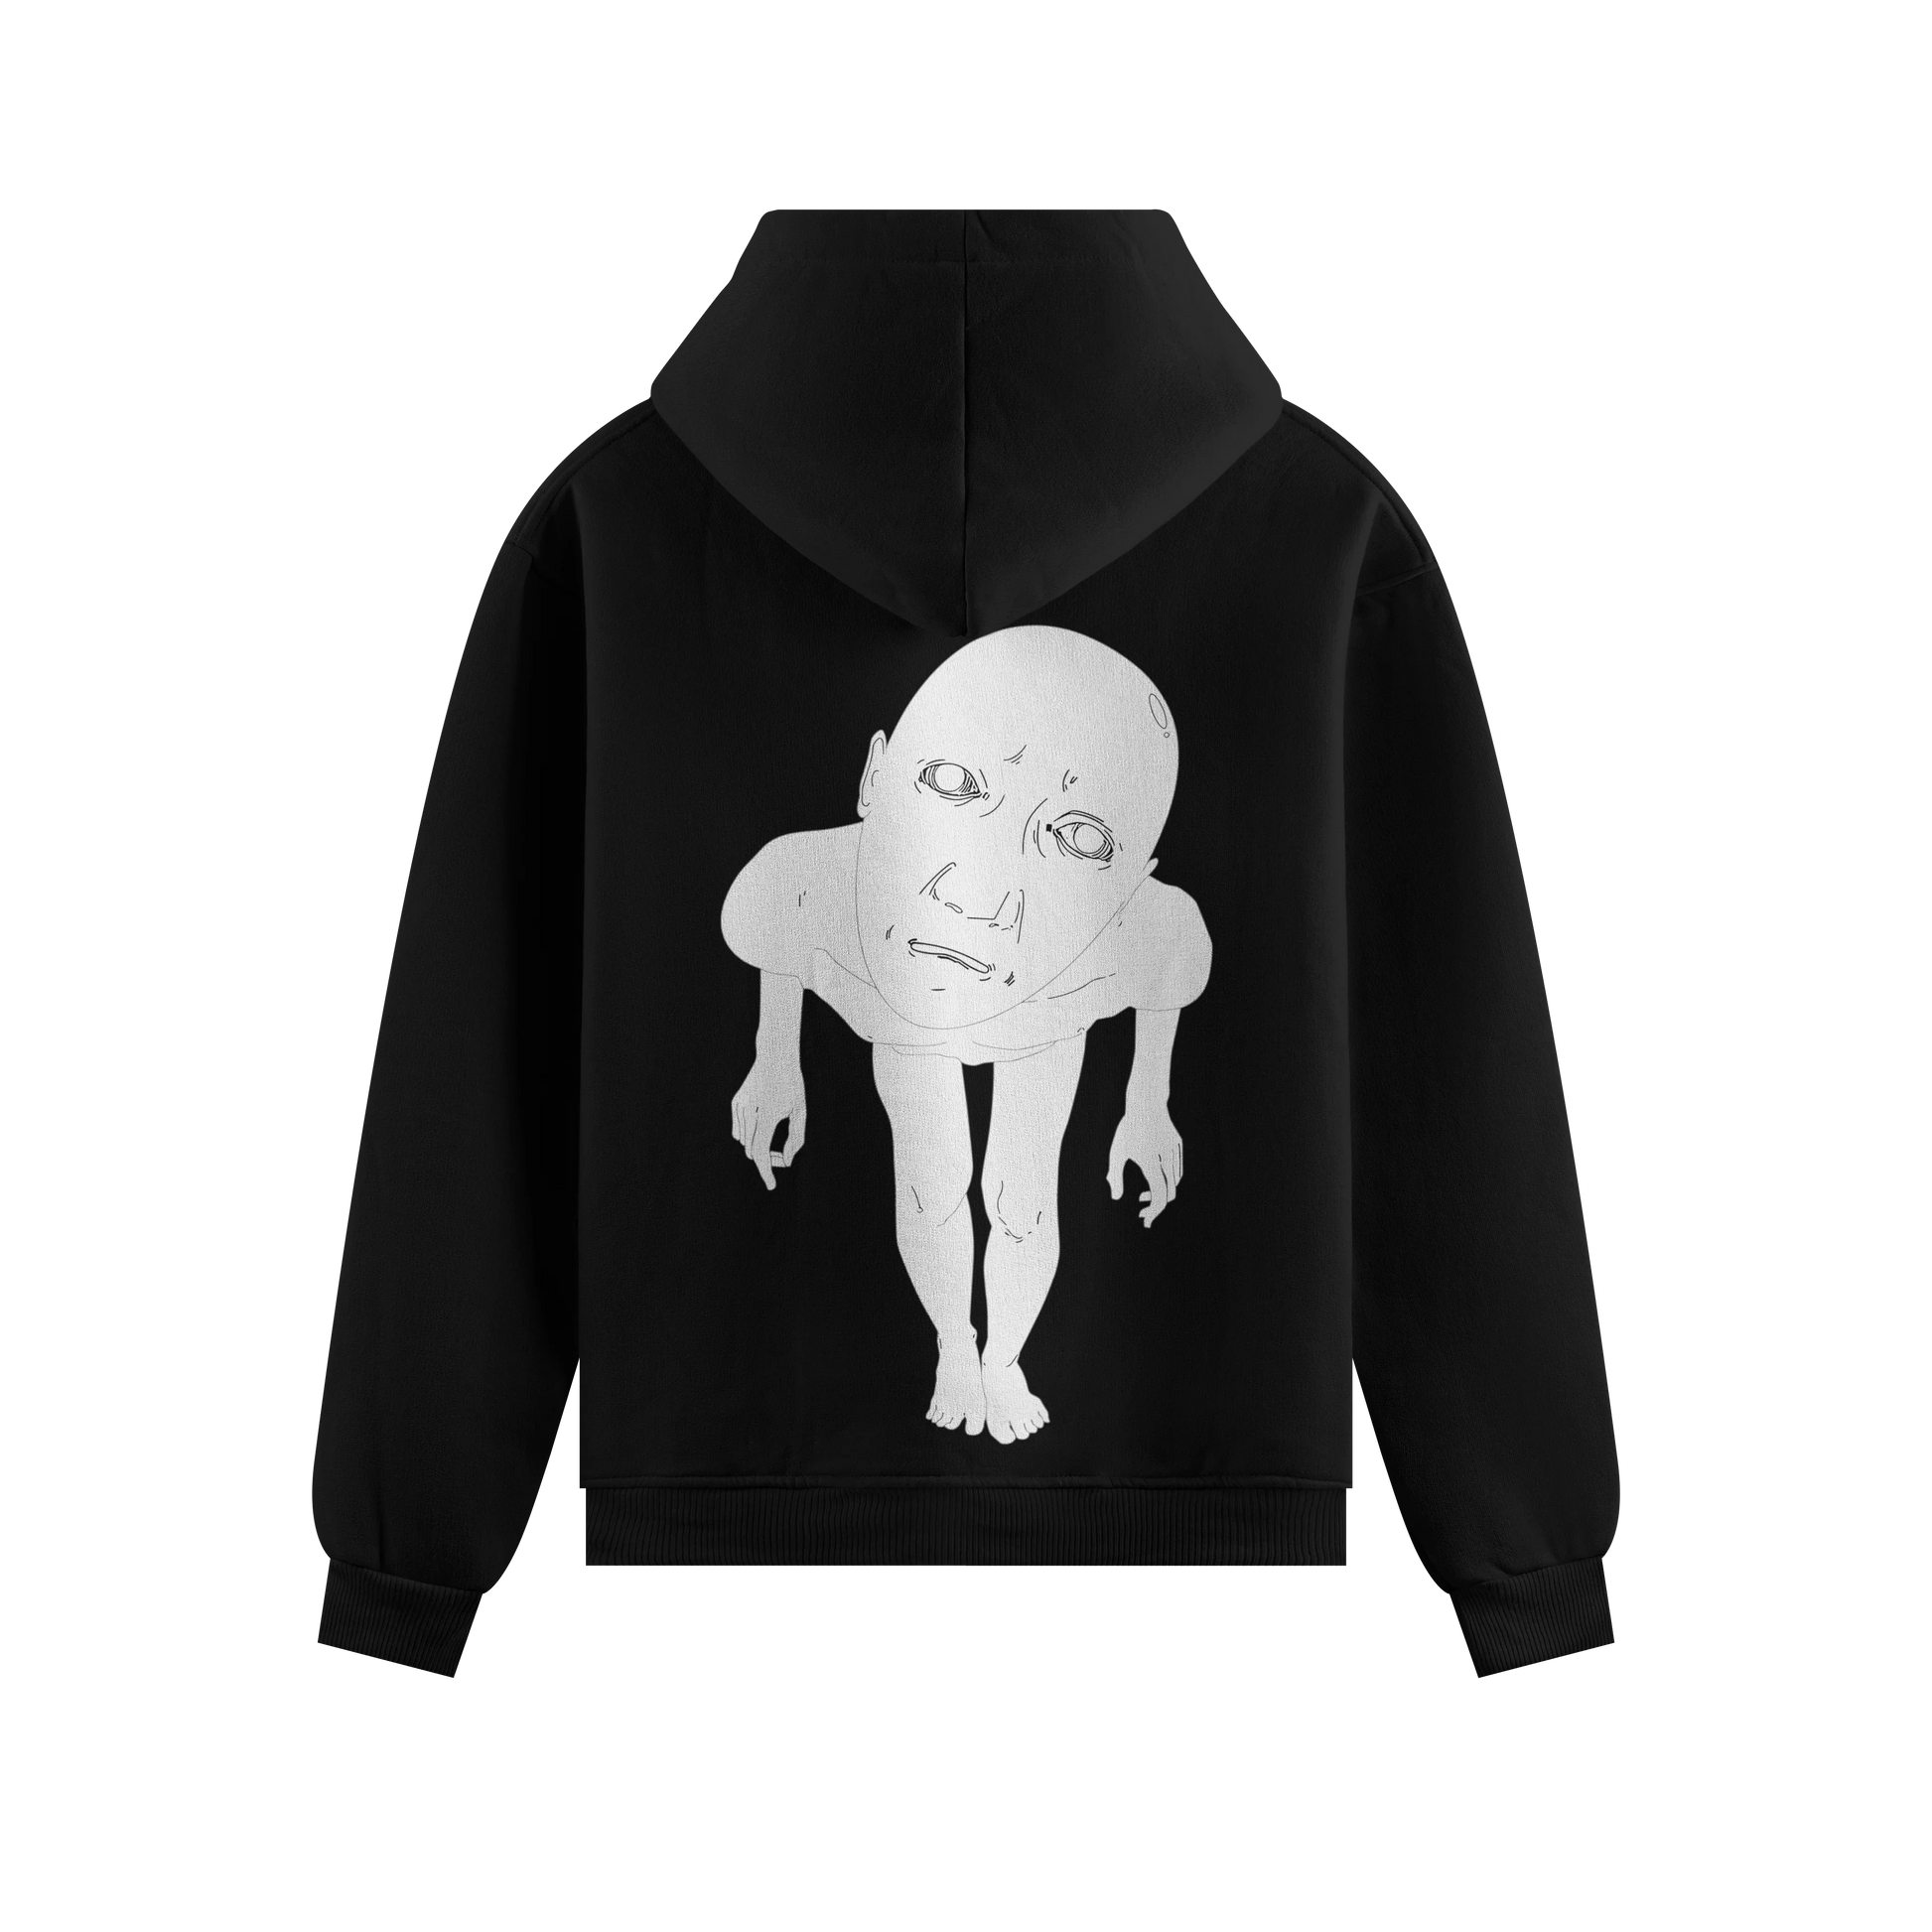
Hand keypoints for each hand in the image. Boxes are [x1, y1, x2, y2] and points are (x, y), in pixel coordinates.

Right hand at [730, 1053, 806, 1191]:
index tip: (771, 1185)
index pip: (762, 1152)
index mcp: (769, 1115)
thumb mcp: (800, 1111)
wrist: (774, 1055)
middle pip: (753, 1150)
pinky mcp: (736, 1102)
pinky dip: (750, 1136)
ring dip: (758, 1147)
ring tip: (776, 1143)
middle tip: (783, 1158)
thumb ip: (796, 1138)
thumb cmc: (792, 1083)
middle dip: (767, 1159)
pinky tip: (763, 1126)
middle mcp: (750, 1111)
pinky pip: (740, 1129)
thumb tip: (787, 1160)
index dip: (766, 1172)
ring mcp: (740, 1106)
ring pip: (745, 1141)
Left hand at [1107, 1101, 1182, 1227]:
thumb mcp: (1117, 1152)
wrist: (1147, 1104)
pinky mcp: (1178, 1146)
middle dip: (1156, 1207)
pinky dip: (1168, 1181)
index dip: (1154, 1211)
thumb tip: (1115, 1198)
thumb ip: (1115, 1176)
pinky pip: (1177, 1171)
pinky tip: (1154, 1182)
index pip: (1159, 1196)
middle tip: (1141, 1213)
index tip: (1144, 1220)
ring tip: (1142, 1197)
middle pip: (1169, 1194)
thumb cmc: (1128, 1128)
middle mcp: (1166, 1160)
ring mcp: (1175, 1153)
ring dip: (1161, 1194)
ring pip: (1175, 1183)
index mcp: (1151, 1163)